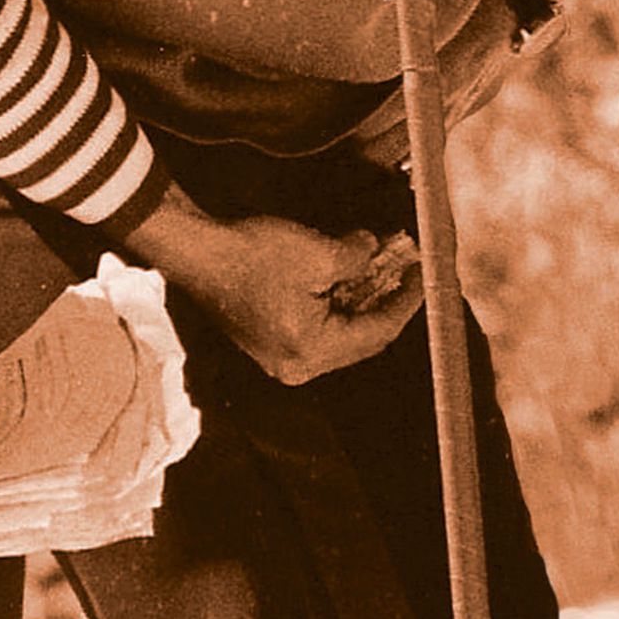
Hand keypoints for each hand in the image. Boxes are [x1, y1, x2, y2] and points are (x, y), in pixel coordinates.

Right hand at [127, 193, 425, 382]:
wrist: (195, 252)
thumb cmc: (252, 254)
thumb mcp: (319, 252)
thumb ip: (360, 258)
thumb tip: (375, 251)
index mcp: (312, 352)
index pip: (378, 333)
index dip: (406, 301)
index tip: (424, 274)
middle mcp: (298, 367)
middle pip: (361, 340)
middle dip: (386, 302)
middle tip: (407, 271)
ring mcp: (282, 359)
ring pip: (341, 335)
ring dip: (363, 302)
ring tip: (383, 270)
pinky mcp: (271, 344)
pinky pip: (319, 331)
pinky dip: (337, 306)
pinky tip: (350, 279)